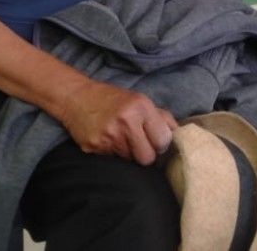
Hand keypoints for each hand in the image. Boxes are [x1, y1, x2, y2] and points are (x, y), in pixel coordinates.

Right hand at [60, 80, 177, 165]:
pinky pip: (113, 160)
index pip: (163, 141)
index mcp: (140, 107)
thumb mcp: (139, 100)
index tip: (155, 140)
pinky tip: (108, 140)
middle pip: (147, 158)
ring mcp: (109, 137)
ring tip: (121, 138)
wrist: (76, 97)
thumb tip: (180, 134)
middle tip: (139, 144)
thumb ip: (160, 117)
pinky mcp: (94, 148)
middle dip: (146, 154)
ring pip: (130, 161)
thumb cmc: (112, 99)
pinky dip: (113, 153)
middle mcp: (125, 122)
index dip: (160, 144)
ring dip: (128, 153)